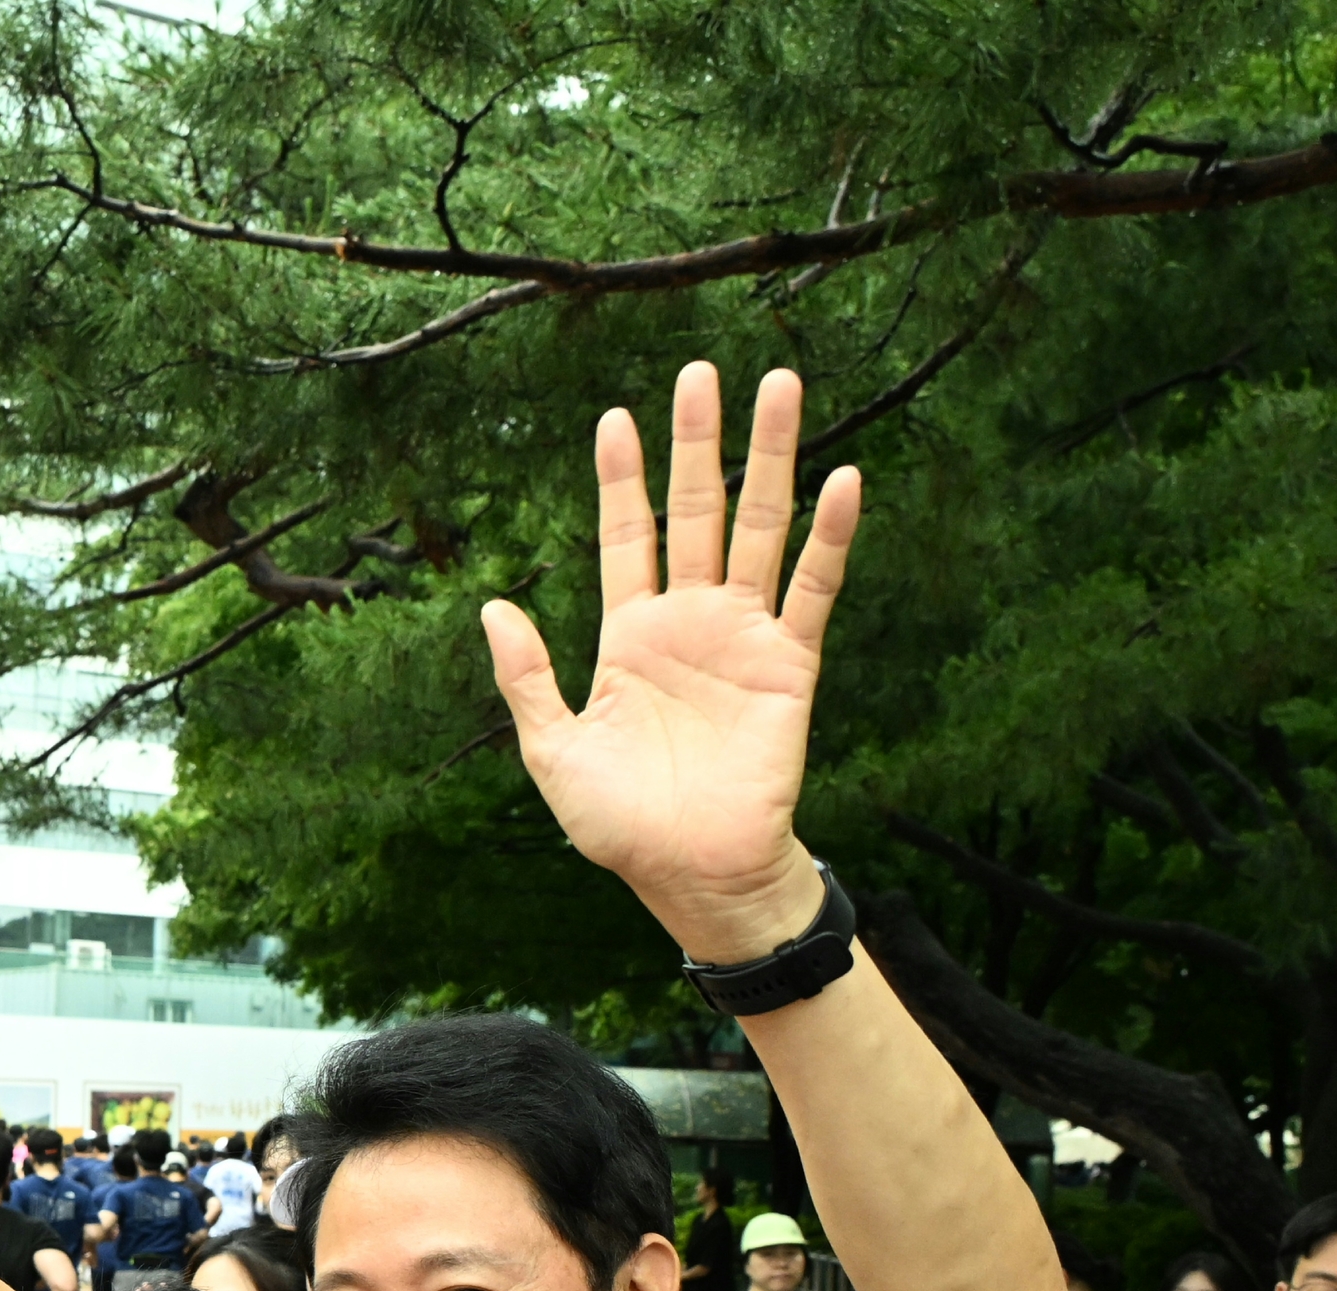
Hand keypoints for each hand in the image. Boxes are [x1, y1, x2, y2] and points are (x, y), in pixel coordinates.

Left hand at [479, 363, 861, 964]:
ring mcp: (742, 636)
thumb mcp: (552, 749)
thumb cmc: (620, 823)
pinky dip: (830, 538)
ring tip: (780, 386)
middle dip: (698, 442)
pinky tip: (843, 480)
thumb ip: (528, 677)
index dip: (621, 479)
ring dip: (771, 459)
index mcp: (628, 636)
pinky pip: (814, 589)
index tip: (615, 417)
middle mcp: (688, 621)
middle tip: (701, 370)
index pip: (625, 536)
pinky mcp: (790, 664)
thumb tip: (493, 606)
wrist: (690, 873)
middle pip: (694, 510)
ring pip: (757, 527)